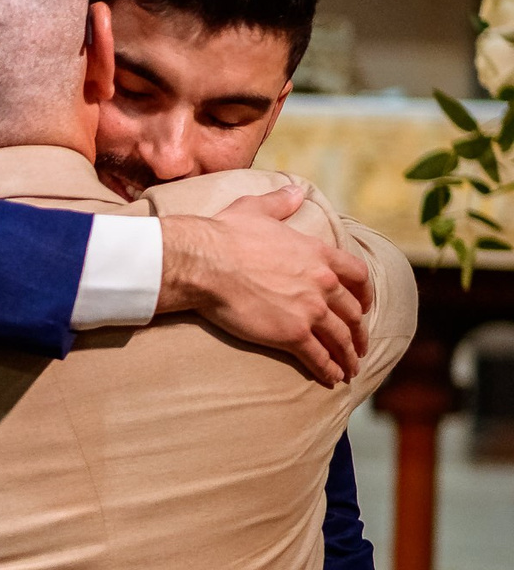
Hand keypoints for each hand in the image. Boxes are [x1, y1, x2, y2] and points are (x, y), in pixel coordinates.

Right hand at [157, 188, 369, 387]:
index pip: (357, 275)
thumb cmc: (225, 234)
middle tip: (360, 344)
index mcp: (318, 254)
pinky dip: (328, 369)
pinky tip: (332, 379)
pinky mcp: (291, 334)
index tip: (365, 306)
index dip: (365, 293)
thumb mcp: (256, 209)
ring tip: (351, 369)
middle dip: (359, 330)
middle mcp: (322, 283)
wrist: (204, 262)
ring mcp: (309, 310)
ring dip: (349, 355)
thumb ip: (280, 202)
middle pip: (352, 312)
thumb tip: (295, 190)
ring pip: (340, 338)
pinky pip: (318, 356)